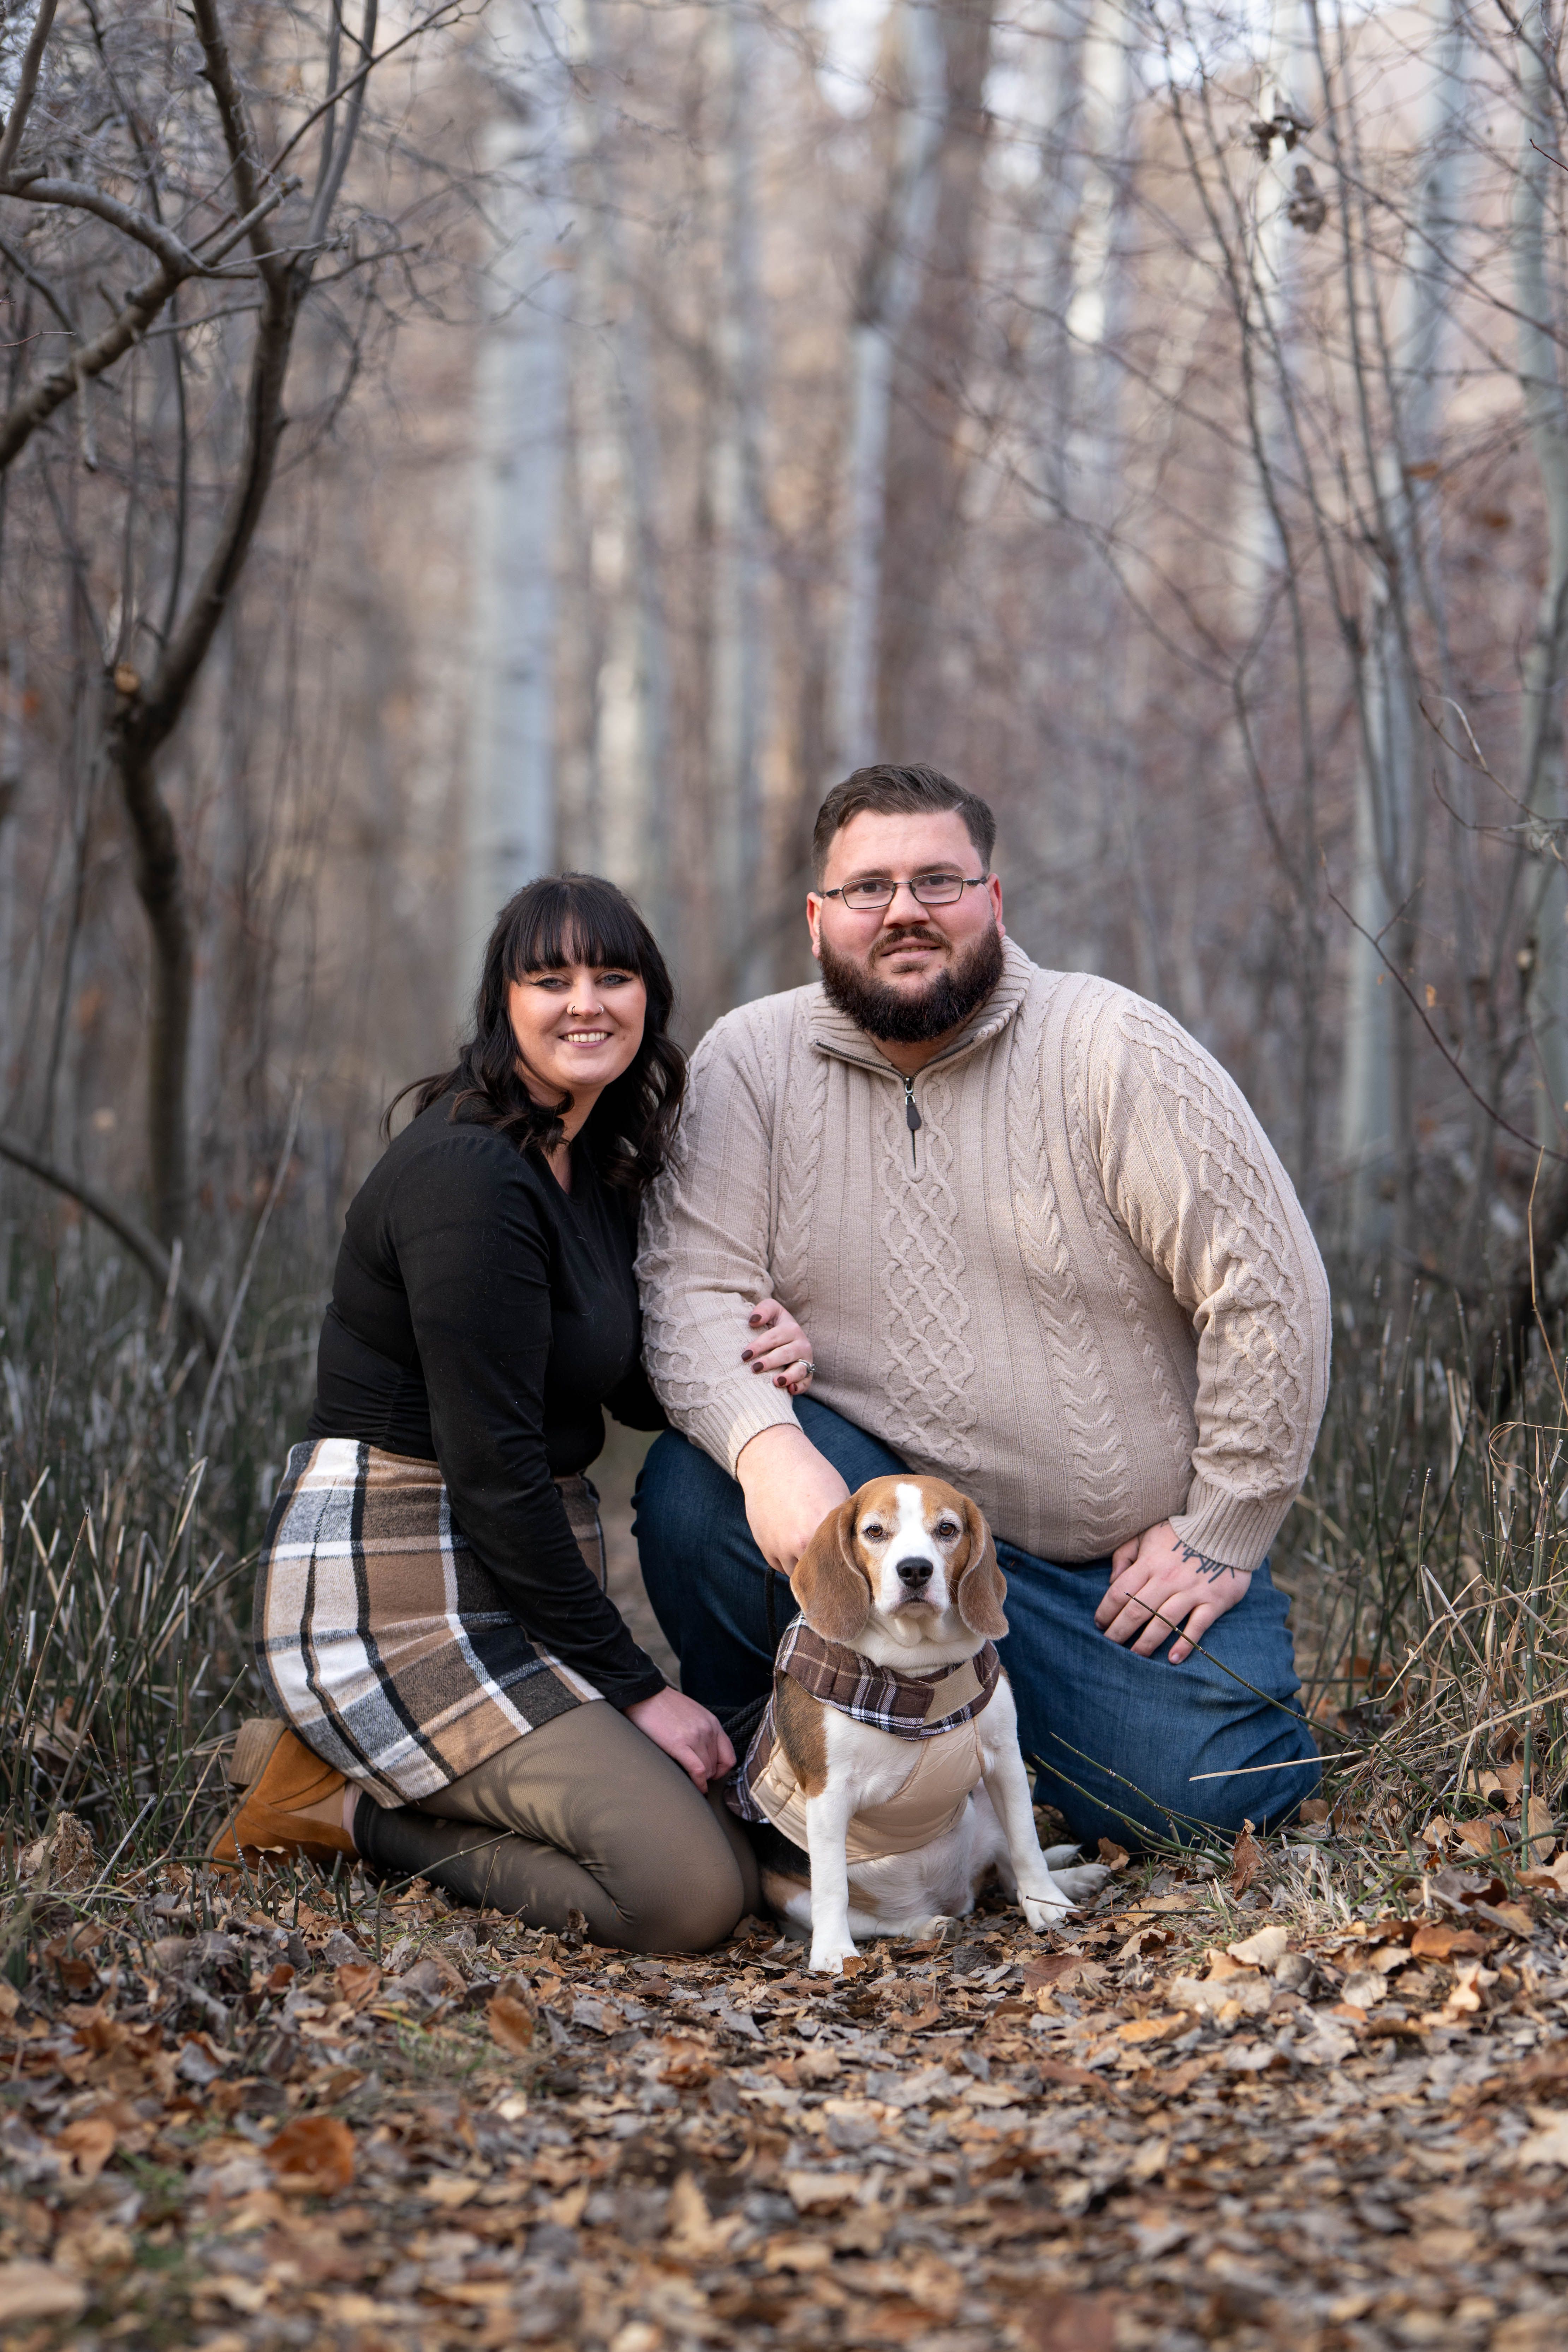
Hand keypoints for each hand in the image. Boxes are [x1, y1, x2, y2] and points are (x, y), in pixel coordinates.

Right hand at [625, 1688, 735, 1790]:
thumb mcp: (693, 1715)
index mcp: (713, 1723)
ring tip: (688, 1779)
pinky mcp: (679, 1744)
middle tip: (694, 1777)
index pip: (729, 1756)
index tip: (711, 1774)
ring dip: (699, 1779)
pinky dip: (698, 1784)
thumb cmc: (664, 1706)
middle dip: (707, 1775)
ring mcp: (695, 1736)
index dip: (722, 1770)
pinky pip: (697, 1771)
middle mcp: (708, 1730)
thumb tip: (704, 1753)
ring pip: (708, 1770)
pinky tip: (695, 1789)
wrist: (645, 1695)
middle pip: (717, 1765)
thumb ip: (703, 1731)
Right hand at [736, 1424, 849, 1577]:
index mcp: (825, 1527)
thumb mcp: (838, 1494)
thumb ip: (845, 1524)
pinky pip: (781, 1566)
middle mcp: (802, 1541)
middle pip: (822, 1571)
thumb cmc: (811, 1473)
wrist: (772, 1461)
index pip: (844, 1561)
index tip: (854, 1565)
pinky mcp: (766, 1547)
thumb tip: (858, 1544)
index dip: (849, 1564)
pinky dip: (788, 1559)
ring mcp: (781, 1546)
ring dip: (806, 1564)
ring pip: (800, 1572)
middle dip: (827, 1567)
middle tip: (832, 1561)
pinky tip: (792, 1541)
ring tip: (810, 1546)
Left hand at [742, 1296, 813, 1394]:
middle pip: (786, 1354)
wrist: (790, 1339)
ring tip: (776, 1382)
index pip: (774, 1337)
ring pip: (799, 1369)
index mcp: (791, 1329)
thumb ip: (764, 1310)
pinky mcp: (808, 1374)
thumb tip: (753, 1320)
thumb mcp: (772, 1311)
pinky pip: (806, 1382)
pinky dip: (800, 1387)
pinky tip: (790, 1390)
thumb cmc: (775, 1325)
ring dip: (788, 1376)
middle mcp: (801, 1344)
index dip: (759, 1345)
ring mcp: (805, 1360)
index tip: (745, 1354)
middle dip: (770, 1361)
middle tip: (754, 1368)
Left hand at [1094, 1521, 1251, 1663]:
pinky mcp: (1213, 1601)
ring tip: (1134, 1657)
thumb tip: (1111, 1580)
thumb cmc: (1181, 1534)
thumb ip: (1125, 1554)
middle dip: (1119, 1632)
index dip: (1106, 1611)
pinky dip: (1185, 1644)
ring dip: (1146, 1643)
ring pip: (1163, 1622)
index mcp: (1149, 1563)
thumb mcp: (1147, 1535)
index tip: (1099, 1624)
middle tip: (1110, 1646)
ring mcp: (1191, 1591)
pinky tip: (1173, 1659)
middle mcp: (1167, 1579)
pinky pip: (1197, 1627)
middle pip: (1137, 1611)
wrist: (1225, 1529)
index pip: (1120, 1592)